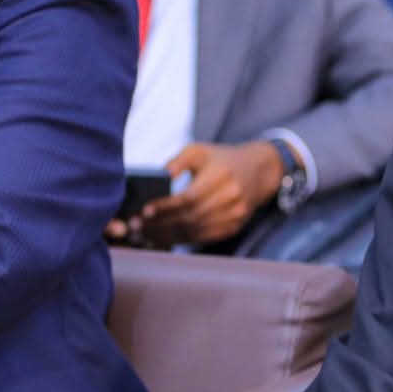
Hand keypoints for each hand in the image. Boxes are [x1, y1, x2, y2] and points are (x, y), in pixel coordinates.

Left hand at [134, 141, 282, 246]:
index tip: (144, 211)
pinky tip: (162, 239)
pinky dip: (181, 240)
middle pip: (190, 217)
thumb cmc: (220, 159)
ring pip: (195, 231)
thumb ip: (177, 161)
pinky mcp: (233, 227)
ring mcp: (235, 215)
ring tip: (143, 235)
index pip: (189, 197)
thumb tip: (159, 176)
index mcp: (222, 176)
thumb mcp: (199, 151)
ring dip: (167, 236)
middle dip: (160, 224)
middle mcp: (231, 198)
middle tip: (135, 227)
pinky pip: (203, 238)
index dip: (166, 206)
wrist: (258, 171)